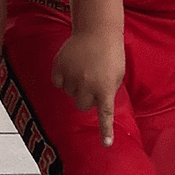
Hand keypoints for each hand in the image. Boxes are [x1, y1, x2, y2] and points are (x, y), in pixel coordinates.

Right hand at [50, 29, 123, 145]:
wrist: (97, 30)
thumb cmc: (111, 53)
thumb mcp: (116, 75)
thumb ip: (107, 92)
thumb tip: (95, 103)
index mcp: (105, 89)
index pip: (105, 115)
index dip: (105, 131)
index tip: (107, 145)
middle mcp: (87, 86)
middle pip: (81, 105)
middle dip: (86, 98)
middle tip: (92, 82)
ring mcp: (72, 77)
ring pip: (69, 93)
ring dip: (75, 86)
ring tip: (84, 68)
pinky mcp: (59, 68)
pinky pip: (58, 83)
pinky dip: (63, 77)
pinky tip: (71, 66)